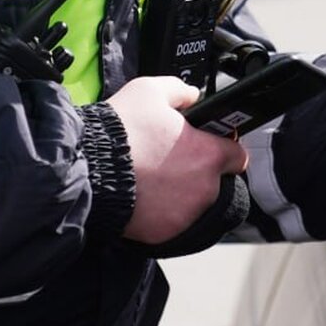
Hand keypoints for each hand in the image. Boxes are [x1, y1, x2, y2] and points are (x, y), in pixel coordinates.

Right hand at [106, 76, 247, 244]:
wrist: (88, 168)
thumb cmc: (120, 131)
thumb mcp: (150, 91)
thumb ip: (181, 91)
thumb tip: (193, 96)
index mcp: (208, 154)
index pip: (238, 156)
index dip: (223, 148)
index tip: (209, 145)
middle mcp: (204, 188)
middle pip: (215, 181)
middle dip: (198, 171)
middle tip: (170, 158)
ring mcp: (186, 215)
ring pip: (194, 203)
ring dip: (182, 192)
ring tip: (153, 177)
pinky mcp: (166, 234)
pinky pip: (173, 222)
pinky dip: (163, 212)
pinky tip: (144, 195)